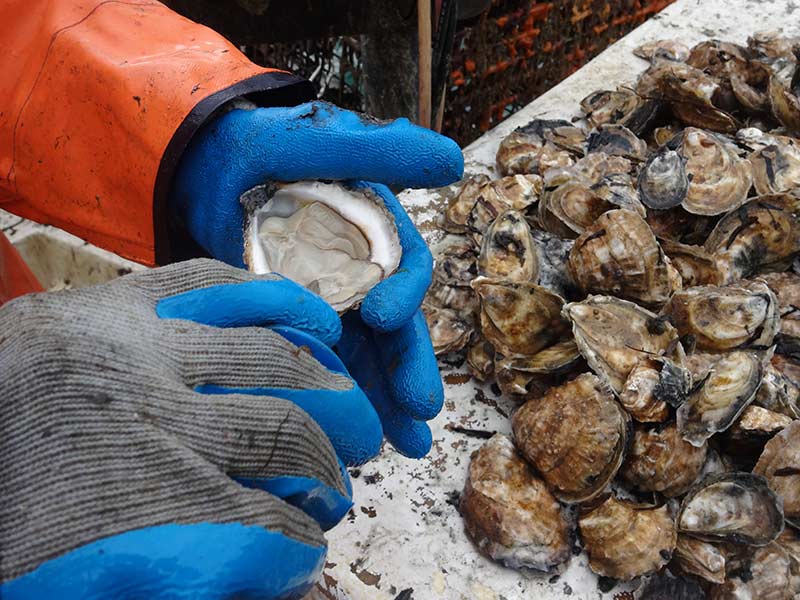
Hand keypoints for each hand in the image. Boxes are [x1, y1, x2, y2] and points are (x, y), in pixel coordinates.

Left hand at [0, 259, 383, 597]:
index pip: (264, 535)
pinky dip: (276, 300)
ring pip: (272, 355)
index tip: (303, 556)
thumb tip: (284, 581)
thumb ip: (190, 582)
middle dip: (327, 471)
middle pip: (285, 437)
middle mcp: (143, 416)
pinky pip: (216, 285)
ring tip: (354, 416)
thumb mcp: (78, 587)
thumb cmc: (3, 531)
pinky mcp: (117, 300)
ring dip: (329, 391)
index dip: (298, 553)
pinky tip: (315, 322)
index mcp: (127, 507)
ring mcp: (134, 344)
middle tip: (337, 490)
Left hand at [172, 101, 463, 457]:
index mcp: (377, 235)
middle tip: (420, 411)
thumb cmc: (269, 147)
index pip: (404, 271)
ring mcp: (329, 303)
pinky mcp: (296, 324)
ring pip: (362, 357)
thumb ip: (383, 151)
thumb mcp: (323, 144)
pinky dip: (335, 399)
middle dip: (407, 369)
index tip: (384, 315)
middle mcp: (361, 274)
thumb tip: (455, 161)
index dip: (404, 294)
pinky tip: (348, 435)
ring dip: (384, 401)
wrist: (210, 168)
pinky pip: (319, 364)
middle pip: (392, 329)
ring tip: (403, 446)